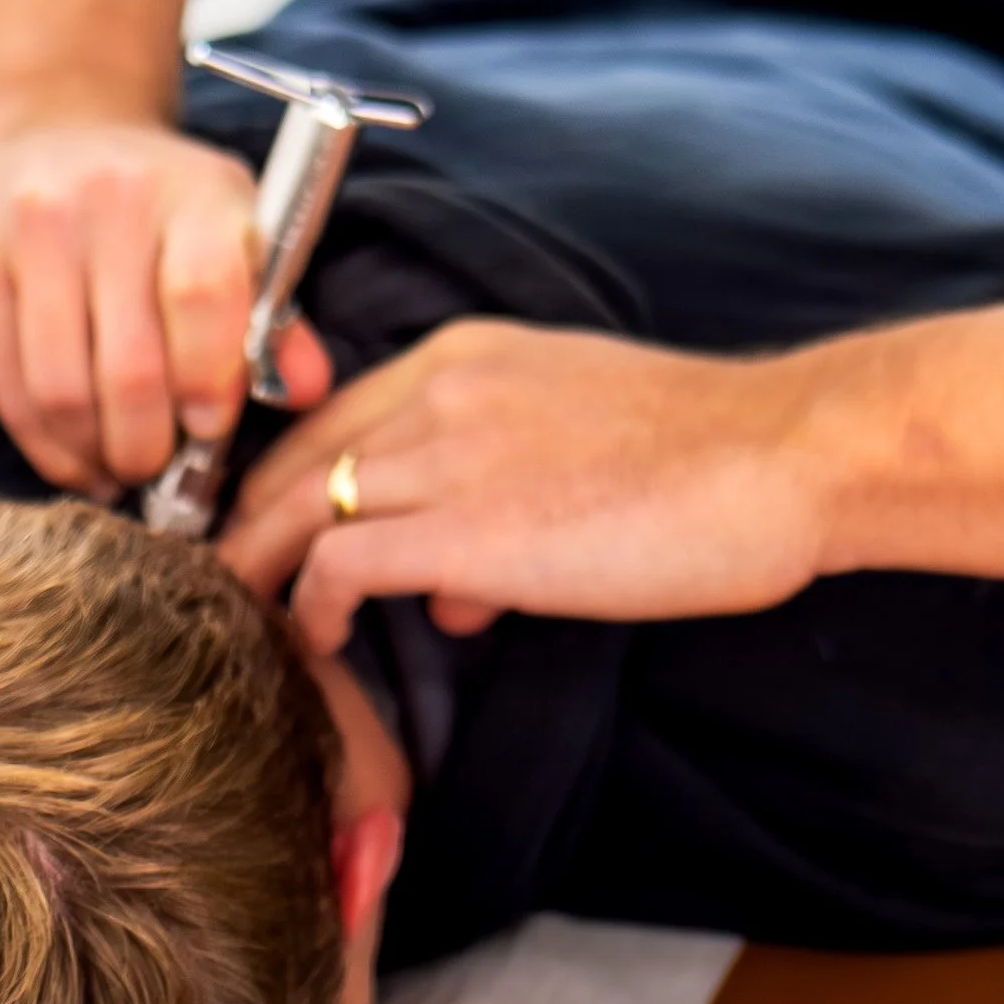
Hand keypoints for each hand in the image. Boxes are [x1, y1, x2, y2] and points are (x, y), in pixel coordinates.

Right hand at [0, 107, 333, 492]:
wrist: (54, 124)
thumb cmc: (161, 203)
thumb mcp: (232, 231)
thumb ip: (272, 315)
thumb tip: (310, 390)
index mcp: (196, 190)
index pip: (204, 295)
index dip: (208, 382)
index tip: (208, 429)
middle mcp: (112, 197)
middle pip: (131, 364)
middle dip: (149, 444)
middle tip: (158, 470)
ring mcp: (32, 228)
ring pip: (62, 387)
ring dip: (96, 453)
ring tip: (117, 468)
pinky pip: (9, 384)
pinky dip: (46, 443)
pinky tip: (73, 454)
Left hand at [218, 320, 832, 651]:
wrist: (776, 459)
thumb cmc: (704, 457)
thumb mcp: (577, 435)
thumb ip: (498, 486)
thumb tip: (444, 591)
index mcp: (464, 356)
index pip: (326, 415)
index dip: (279, 484)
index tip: (264, 541)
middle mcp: (437, 390)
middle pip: (289, 460)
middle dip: (246, 532)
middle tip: (227, 597)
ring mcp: (445, 453)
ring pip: (293, 512)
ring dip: (264, 580)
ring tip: (255, 635)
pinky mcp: (463, 529)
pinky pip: (336, 568)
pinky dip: (312, 613)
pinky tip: (324, 647)